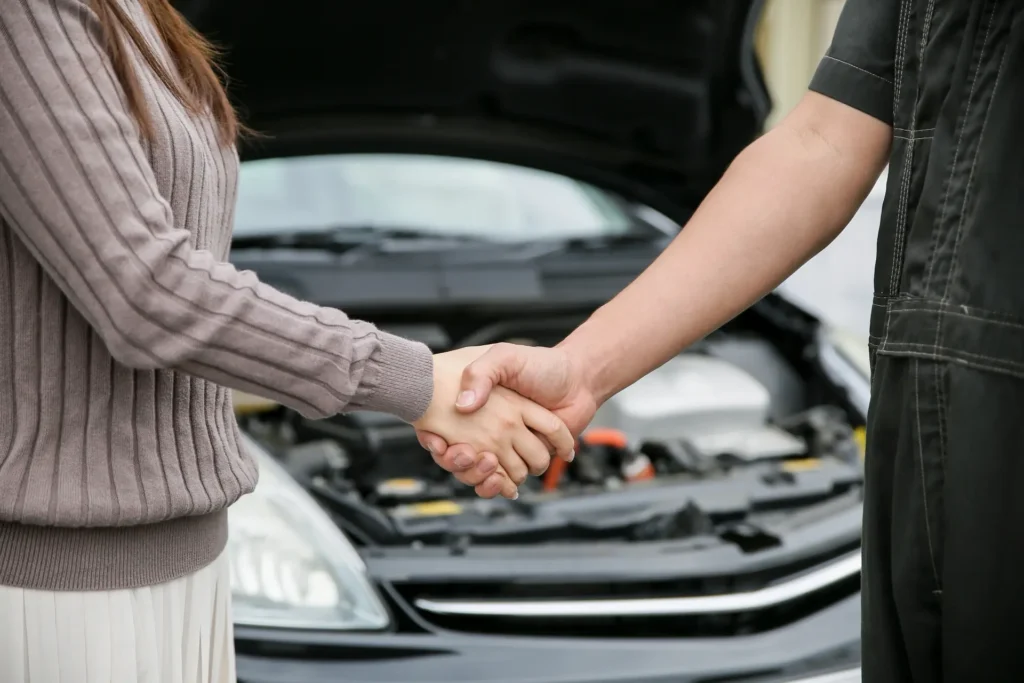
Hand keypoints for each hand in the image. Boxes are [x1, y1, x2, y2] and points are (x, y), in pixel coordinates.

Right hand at [413, 346, 573, 497]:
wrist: (578, 379)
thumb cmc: (542, 364)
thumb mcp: (504, 357)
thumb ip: (481, 373)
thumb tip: (463, 406)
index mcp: (477, 404)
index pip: (440, 428)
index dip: (432, 438)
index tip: (437, 441)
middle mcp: (488, 427)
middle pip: (457, 457)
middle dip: (457, 462)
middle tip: (463, 453)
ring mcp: (506, 445)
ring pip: (479, 473)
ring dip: (479, 475)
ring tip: (486, 462)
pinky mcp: (525, 460)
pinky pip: (503, 482)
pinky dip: (499, 486)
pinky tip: (499, 479)